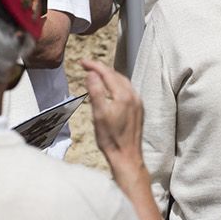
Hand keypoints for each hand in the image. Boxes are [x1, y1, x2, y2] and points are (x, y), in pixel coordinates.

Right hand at [81, 60, 144, 175]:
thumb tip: (92, 74)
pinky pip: (127, 90)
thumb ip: (95, 91)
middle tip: (87, 66)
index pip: (107, 73)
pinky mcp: (138, 110)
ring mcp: (138, 103)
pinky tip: (111, 89)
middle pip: (116, 75)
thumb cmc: (111, 139)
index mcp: (124, 96)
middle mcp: (133, 96)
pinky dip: (117, 85)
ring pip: (123, 82)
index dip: (94, 66)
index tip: (82, 62)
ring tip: (97, 74)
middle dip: (101, 69)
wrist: (127, 156)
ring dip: (110, 76)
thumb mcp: (99, 114)